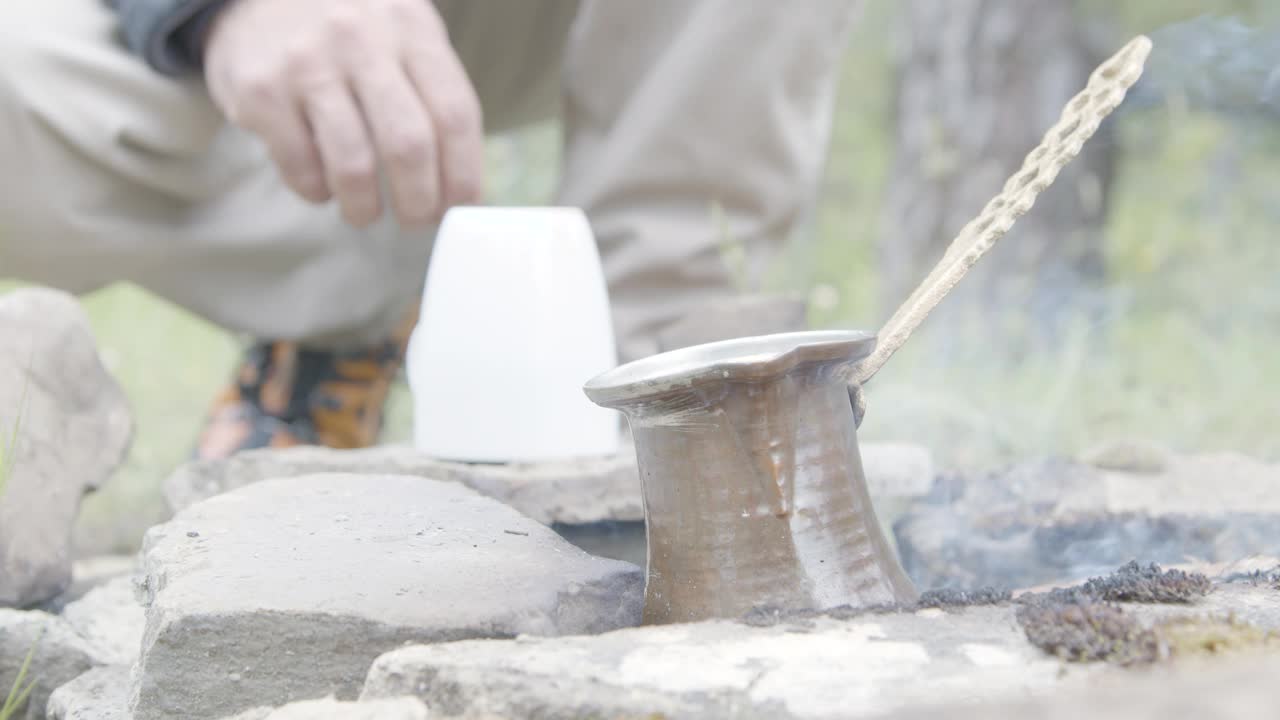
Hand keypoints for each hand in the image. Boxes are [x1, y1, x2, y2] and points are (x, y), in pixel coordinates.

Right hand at [203, 0, 484, 227]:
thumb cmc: (351, 33)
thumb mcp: (402, 35)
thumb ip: (434, 94)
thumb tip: (463, 188)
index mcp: (411, 29)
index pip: (455, 114)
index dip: (463, 175)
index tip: (460, 207)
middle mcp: (362, 40)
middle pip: (409, 144)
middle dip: (419, 201)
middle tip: (416, 221)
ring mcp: (308, 63)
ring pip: (354, 164)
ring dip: (365, 207)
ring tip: (365, 213)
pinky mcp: (261, 90)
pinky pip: (301, 166)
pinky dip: (317, 191)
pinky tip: (323, 185)